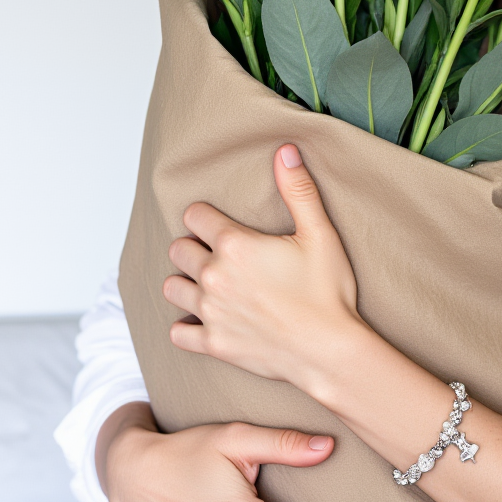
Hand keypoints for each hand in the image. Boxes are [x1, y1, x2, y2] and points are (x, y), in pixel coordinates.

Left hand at [164, 144, 363, 389]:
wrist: (329, 351)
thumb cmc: (327, 292)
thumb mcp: (320, 234)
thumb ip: (298, 190)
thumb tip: (285, 150)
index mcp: (235, 245)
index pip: (195, 216)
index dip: (206, 215)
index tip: (218, 222)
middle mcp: (214, 277)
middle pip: (179, 250)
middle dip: (194, 246)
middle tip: (218, 252)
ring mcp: (210, 312)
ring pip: (172, 287)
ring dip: (185, 281)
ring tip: (208, 282)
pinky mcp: (213, 343)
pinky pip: (178, 332)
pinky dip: (185, 325)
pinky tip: (202, 319)